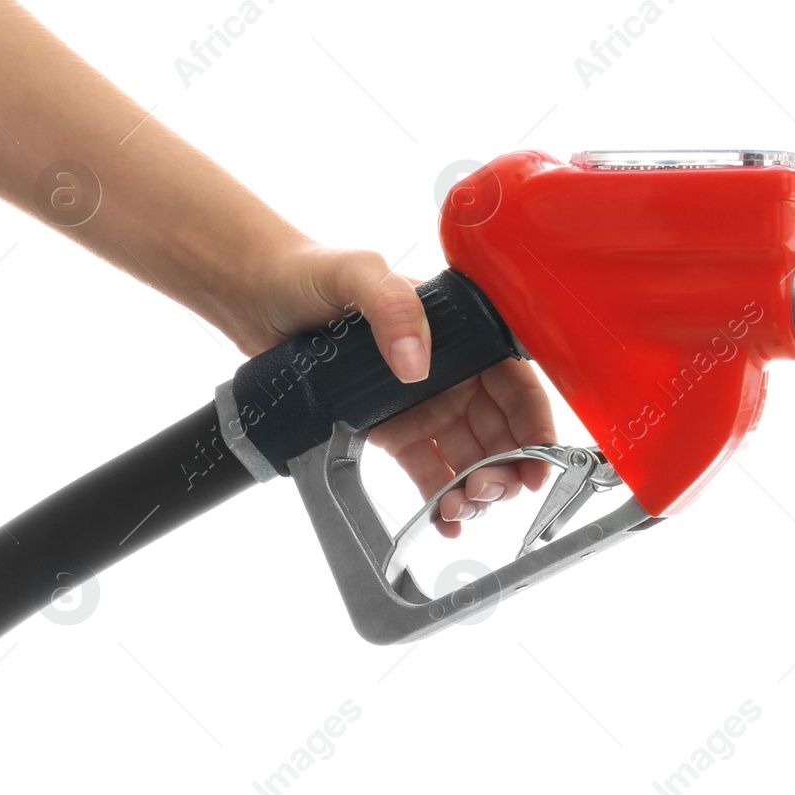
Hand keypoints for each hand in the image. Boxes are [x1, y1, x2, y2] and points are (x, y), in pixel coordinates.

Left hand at [228, 244, 555, 536]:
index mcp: (458, 334)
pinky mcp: (391, 431)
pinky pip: (429, 470)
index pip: (514, 383)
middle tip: (492, 492)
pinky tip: (445, 520)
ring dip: (476, 488)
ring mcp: (422, 405)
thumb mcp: (357, 273)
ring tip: (461, 508)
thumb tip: (416, 362)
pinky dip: (441, 498)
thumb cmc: (310, 274)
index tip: (538, 461)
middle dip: (508, 468)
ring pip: (470, 456)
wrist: (255, 297)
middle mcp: (449, 372)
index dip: (534, 424)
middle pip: (500, 429)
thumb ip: (391, 306)